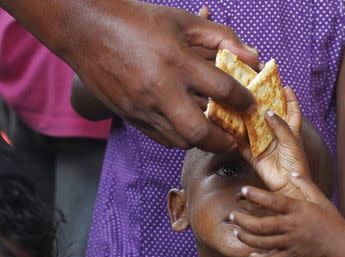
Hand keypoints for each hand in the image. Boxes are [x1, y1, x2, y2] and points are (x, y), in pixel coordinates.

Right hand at [65, 2, 258, 151]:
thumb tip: (252, 55)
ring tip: (211, 133)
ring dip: (201, 141)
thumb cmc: (138, 22)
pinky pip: (161, 138)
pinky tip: (185, 127)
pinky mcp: (130, 116)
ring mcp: (143, 107)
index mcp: (176, 61)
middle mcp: (160, 90)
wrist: (87, 32)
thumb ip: (221, 37)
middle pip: (200, 132)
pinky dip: (179, 138)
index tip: (250, 103)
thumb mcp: (183, 21)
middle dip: (223, 141)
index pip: (222, 89)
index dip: (244, 100)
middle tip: (233, 139)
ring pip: (180, 141)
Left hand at [230, 174, 344, 256]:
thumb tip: (292, 172)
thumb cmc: (330, 218)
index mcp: (297, 209)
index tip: (243, 190)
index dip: (256, 195)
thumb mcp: (320, 197)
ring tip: (236, 230)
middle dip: (242, 220)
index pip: (273, 201)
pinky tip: (251, 255)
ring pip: (263, 242)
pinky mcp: (292, 255)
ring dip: (246, 237)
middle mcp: (291, 226)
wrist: (341, 244)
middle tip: (230, 215)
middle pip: (261, 225)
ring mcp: (290, 242)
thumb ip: (305, 184)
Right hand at [240, 87, 309, 196]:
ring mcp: (264, 145)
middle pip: (269, 116)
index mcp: (291, 131)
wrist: (287, 187)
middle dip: (262, 104)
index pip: (292, 111)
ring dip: (246, 119)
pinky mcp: (254, 156)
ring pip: (253, 129)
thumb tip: (268, 111)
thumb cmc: (295, 164)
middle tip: (253, 92)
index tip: (284, 86)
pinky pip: (242, 145)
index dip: (290, 98)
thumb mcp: (291, 141)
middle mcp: (277, 136)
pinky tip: (228, 127)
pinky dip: (236, 138)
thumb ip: (280, 125)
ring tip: (237, 105)